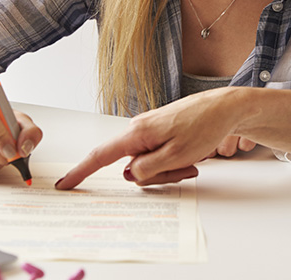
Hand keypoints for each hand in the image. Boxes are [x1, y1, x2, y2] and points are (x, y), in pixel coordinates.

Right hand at [55, 86, 290, 189]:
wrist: (226, 107)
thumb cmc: (203, 126)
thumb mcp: (174, 156)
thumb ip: (147, 169)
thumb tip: (131, 173)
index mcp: (138, 133)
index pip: (102, 155)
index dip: (82, 171)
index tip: (65, 183)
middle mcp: (141, 128)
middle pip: (134, 166)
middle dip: (158, 175)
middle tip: (185, 167)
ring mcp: (152, 129)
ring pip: (151, 163)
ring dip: (171, 168)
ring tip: (192, 158)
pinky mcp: (164, 130)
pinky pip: (161, 154)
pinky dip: (176, 160)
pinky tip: (193, 154)